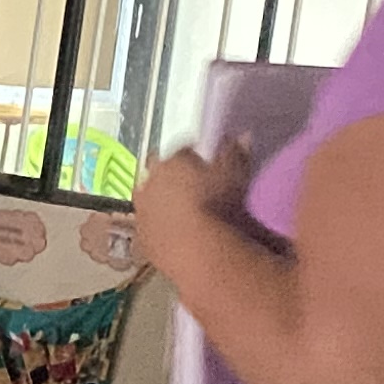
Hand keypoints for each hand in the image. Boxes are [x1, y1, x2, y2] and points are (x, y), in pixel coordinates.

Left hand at [132, 139, 257, 275]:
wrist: (194, 247)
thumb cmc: (216, 204)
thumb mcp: (234, 174)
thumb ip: (235, 153)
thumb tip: (242, 136)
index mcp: (173, 161)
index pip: (182, 151)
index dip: (193, 156)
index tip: (204, 163)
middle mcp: (150, 181)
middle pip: (158, 172)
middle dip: (171, 175)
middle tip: (188, 185)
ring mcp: (141, 210)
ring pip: (148, 199)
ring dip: (160, 201)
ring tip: (180, 211)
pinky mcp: (141, 236)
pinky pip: (148, 226)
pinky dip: (157, 226)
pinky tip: (173, 234)